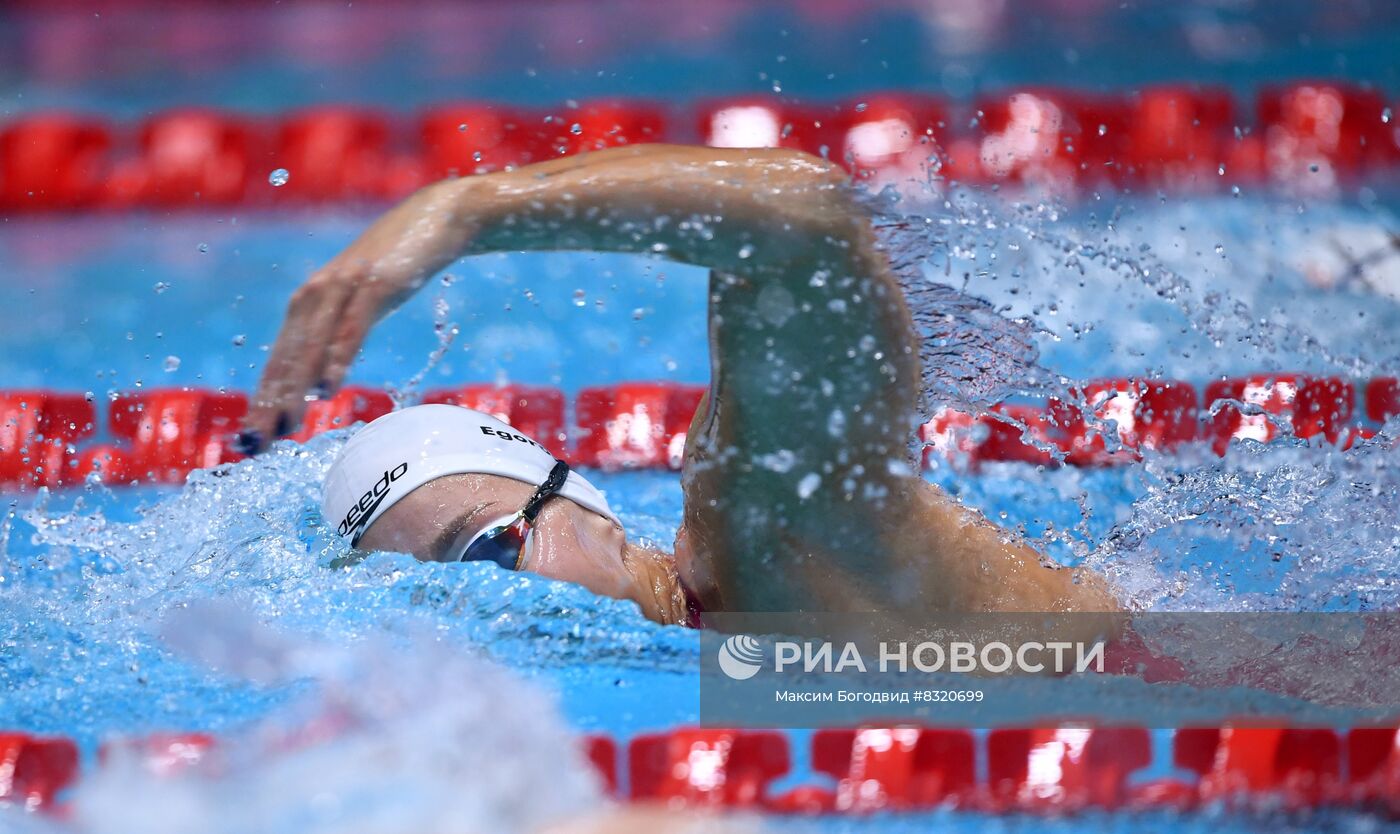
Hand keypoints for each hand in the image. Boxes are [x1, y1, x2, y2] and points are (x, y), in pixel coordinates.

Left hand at [238, 179, 473, 451]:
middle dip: (267, 404)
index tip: (252, 439)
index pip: (280, 361)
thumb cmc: (400, 262)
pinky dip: (336, 359)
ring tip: (283, 428)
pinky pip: (351, 329)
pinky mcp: (374, 284)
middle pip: (286, 359)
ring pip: (311, 348)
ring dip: (292, 390)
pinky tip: (326, 388)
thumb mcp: (363, 300)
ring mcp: (344, 288)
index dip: (263, 400)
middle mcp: (316, 295)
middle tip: (253, 446)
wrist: (438, 216)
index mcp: (309, 302)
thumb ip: (339, 333)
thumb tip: (319, 380)